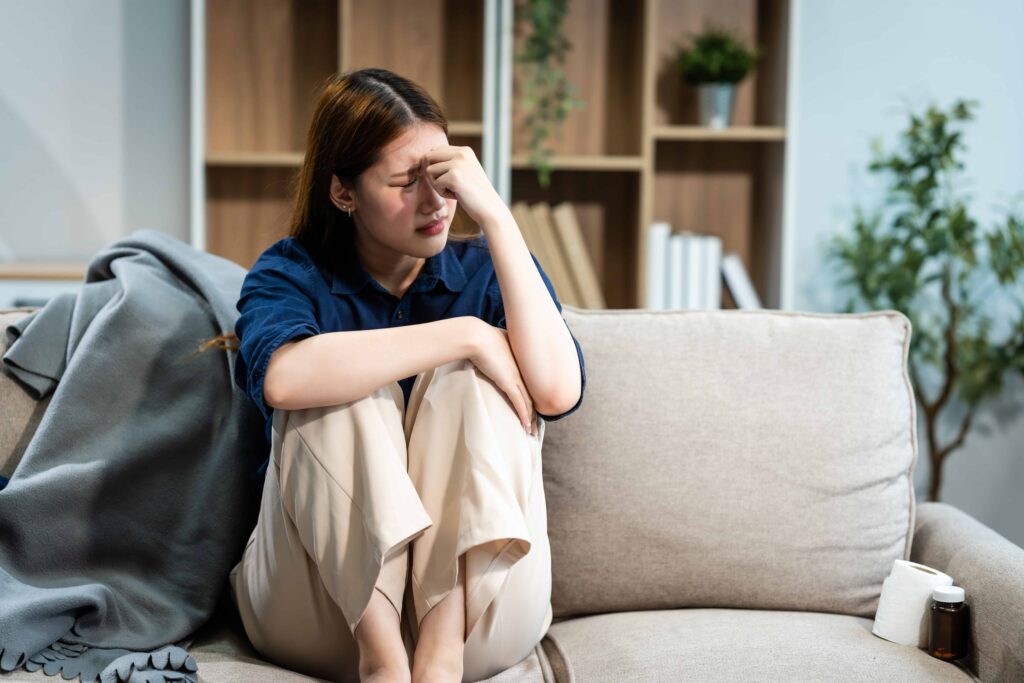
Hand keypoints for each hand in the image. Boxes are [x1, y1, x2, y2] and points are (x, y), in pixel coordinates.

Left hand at [422, 146, 506, 227]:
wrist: (490, 208)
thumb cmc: (474, 193)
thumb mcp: (464, 171)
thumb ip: (449, 162)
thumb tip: (424, 158)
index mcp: (464, 150)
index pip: (435, 150)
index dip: (433, 165)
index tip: (443, 178)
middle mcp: (461, 153)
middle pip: (428, 157)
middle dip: (431, 173)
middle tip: (444, 185)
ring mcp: (458, 164)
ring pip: (429, 171)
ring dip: (437, 184)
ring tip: (453, 190)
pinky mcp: (454, 177)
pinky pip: (435, 184)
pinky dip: (443, 193)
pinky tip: (457, 195)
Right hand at [467, 321, 537, 435]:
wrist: (476, 336)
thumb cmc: (482, 336)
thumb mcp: (494, 340)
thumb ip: (497, 346)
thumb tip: (493, 344)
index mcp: (519, 361)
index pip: (528, 383)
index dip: (530, 397)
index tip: (531, 408)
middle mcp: (521, 371)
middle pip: (531, 395)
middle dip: (533, 412)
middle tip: (535, 425)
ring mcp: (516, 377)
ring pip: (528, 402)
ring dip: (530, 418)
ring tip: (531, 431)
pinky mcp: (508, 383)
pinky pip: (520, 403)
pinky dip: (524, 415)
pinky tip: (526, 426)